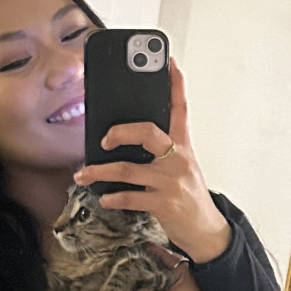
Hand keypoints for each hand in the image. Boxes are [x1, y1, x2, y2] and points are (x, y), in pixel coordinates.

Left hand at [75, 60, 231, 262]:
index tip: (168, 61)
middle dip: (120, 131)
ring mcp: (171, 181)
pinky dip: (113, 197)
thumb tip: (123, 140)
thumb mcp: (181, 166)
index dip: (176, 83)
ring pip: (128, 169)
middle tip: (103, 137)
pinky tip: (104, 197)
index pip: (180, 108)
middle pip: (147, 132)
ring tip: (83, 175)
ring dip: (100, 172)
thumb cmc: (188, 194)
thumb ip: (161, 150)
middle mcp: (178, 159)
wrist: (206, 230)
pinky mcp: (164, 204)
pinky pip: (130, 197)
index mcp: (183, 145)